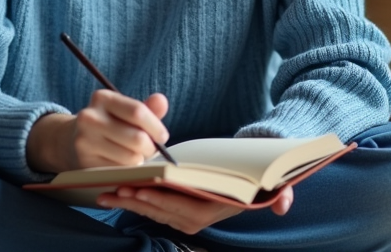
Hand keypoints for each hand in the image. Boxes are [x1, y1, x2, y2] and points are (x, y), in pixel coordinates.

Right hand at [27, 90, 170, 173]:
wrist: (70, 141)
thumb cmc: (108, 125)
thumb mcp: (124, 112)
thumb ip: (146, 108)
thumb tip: (162, 100)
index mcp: (103, 98)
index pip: (137, 111)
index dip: (156, 127)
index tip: (162, 137)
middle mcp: (90, 117)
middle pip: (136, 137)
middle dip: (150, 148)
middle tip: (149, 150)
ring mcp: (85, 140)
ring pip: (130, 158)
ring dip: (139, 161)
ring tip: (134, 156)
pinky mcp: (84, 162)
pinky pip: (120, 171)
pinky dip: (127, 171)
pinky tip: (122, 164)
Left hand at [96, 184, 294, 234]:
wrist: (254, 172)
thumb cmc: (259, 171)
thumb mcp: (274, 181)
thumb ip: (282, 194)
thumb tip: (283, 207)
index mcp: (218, 209)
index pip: (184, 208)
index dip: (161, 200)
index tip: (140, 188)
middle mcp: (201, 218)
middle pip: (164, 211)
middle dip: (138, 202)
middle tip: (113, 189)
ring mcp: (189, 216)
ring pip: (155, 211)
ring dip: (132, 203)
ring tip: (107, 193)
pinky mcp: (179, 210)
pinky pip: (154, 208)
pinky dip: (137, 200)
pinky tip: (118, 191)